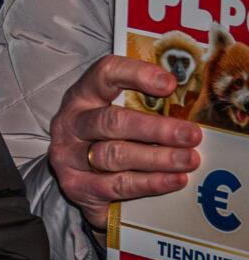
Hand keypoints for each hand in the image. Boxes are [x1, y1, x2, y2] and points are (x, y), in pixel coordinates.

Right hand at [48, 53, 200, 228]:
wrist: (73, 179)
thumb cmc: (106, 140)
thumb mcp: (116, 115)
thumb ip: (145, 108)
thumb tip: (192, 108)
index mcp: (83, 96)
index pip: (105, 74)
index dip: (136, 74)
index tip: (170, 84)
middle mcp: (71, 123)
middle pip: (111, 121)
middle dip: (156, 129)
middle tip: (191, 135)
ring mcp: (68, 156)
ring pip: (113, 155)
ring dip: (157, 158)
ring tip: (189, 160)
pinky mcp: (75, 186)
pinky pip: (116, 185)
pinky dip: (149, 183)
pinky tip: (174, 180)